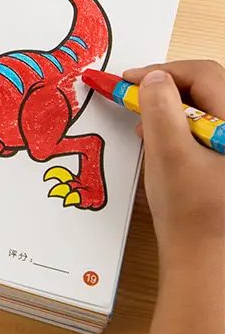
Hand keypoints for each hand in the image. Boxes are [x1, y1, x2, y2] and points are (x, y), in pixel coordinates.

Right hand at [123, 61, 224, 273]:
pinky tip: (162, 146)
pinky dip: (179, 128)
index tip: (127, 82)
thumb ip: (159, 108)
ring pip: (204, 108)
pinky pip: (205, 128)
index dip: (162, 72)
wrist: (206, 261)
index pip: (203, 74)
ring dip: (170, 109)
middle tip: (132, 100)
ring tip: (144, 128)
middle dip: (165, 90)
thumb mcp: (168, 153)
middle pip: (206, 87)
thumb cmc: (190, 212)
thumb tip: (153, 78)